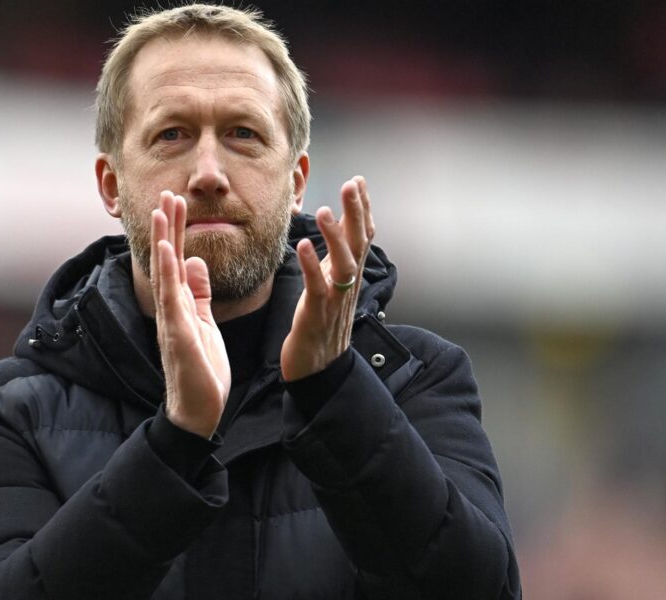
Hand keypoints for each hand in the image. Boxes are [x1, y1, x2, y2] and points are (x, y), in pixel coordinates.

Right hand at [150, 191, 230, 437]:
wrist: (198, 411)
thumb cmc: (201, 371)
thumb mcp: (205, 323)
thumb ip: (199, 293)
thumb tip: (195, 261)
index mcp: (179, 305)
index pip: (176, 260)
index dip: (176, 230)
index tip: (176, 201)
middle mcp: (170, 309)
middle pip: (167, 260)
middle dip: (167, 226)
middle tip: (166, 193)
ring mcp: (172, 321)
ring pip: (164, 274)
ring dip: (163, 240)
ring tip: (161, 210)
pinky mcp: (178, 336)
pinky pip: (171, 300)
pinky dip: (169, 274)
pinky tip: (169, 251)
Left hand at [281, 176, 374, 381]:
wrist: (318, 367)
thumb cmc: (321, 322)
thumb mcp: (331, 284)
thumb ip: (336, 256)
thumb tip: (338, 226)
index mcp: (350, 274)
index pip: (363, 235)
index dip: (363, 208)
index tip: (358, 180)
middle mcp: (347, 283)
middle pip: (359, 243)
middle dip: (357, 212)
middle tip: (352, 184)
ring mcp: (335, 299)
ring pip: (343, 264)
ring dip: (335, 236)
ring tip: (324, 211)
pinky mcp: (317, 313)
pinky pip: (317, 287)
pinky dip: (312, 265)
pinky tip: (303, 246)